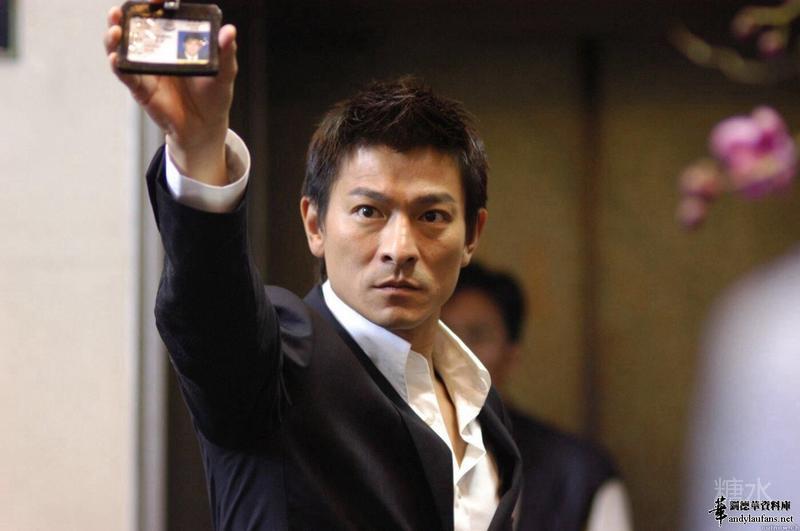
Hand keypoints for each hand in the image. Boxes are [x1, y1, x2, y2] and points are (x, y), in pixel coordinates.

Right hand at [104, 3, 237, 184]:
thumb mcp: (224, 72)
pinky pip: (125, 74)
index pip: (161, 16)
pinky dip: (117, 65)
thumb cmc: (213, 96)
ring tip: (115, 29)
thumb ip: (225, 52)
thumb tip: (229, 31)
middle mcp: (157, 52)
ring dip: (114, 37)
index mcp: (176, 42)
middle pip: (134, 28)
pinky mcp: (141, 87)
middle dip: (124, 16)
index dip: (154, 5)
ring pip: (122, 48)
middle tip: (121, 10)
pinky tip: (115, 58)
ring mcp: (146, 69)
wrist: (205, 126)